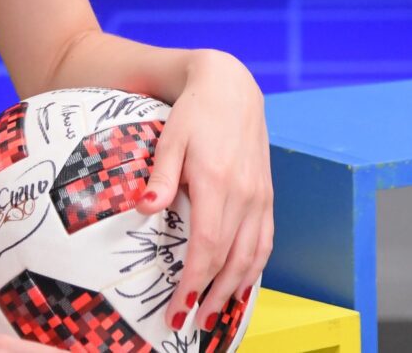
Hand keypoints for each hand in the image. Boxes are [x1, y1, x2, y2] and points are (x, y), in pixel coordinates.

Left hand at [135, 49, 272, 336]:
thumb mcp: (170, 138)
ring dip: (234, 290)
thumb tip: (144, 209)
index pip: (208, 246)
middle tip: (190, 323)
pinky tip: (240, 285)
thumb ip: (160, 177)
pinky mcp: (267, 195)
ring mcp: (260, 196)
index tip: (179, 308)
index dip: (194, 281)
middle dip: (211, 296)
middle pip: (231, 259)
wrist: (231, 88)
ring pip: (253, 256)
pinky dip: (255, 269)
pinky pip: (266, 240)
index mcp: (217, 182)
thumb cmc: (194, 113)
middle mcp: (245, 194)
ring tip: (215, 315)